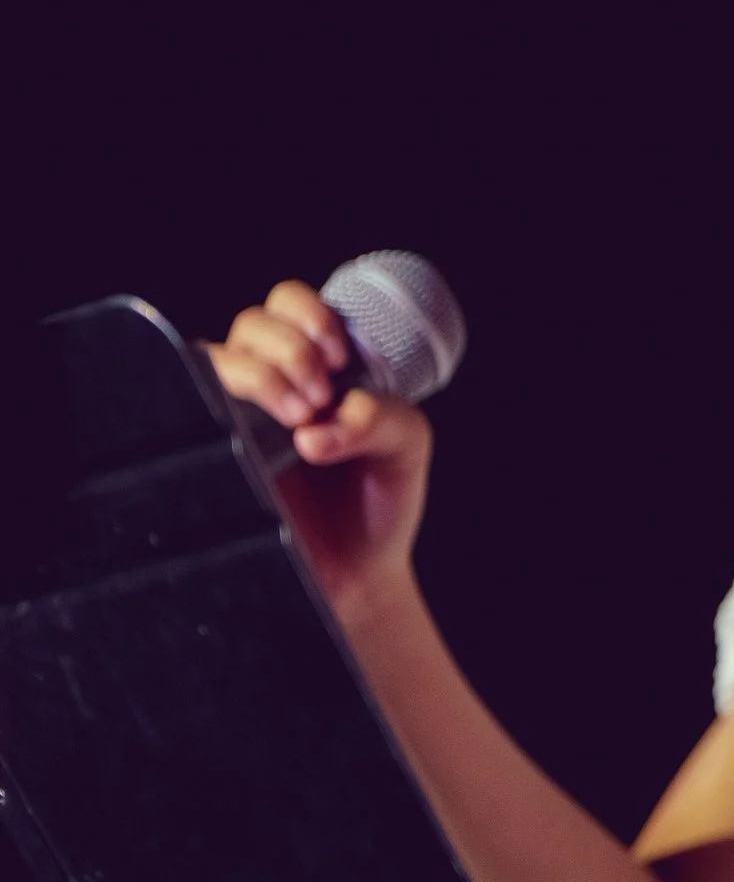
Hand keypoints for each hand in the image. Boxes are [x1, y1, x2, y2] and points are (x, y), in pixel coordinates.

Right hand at [207, 280, 433, 630]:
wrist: (358, 576)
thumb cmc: (380, 500)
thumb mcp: (405, 448)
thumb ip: (382, 417)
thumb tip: (320, 426)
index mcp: (315, 365)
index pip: (289, 305)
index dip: (309, 316)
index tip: (339, 361)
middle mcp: (268, 384)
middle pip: (251, 324)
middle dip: (289, 348)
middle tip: (318, 399)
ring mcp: (233, 419)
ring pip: (212, 358)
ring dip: (257, 374)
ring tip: (299, 419)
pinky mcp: (209, 458)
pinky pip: (180, 411)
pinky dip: (204, 403)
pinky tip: (241, 433)